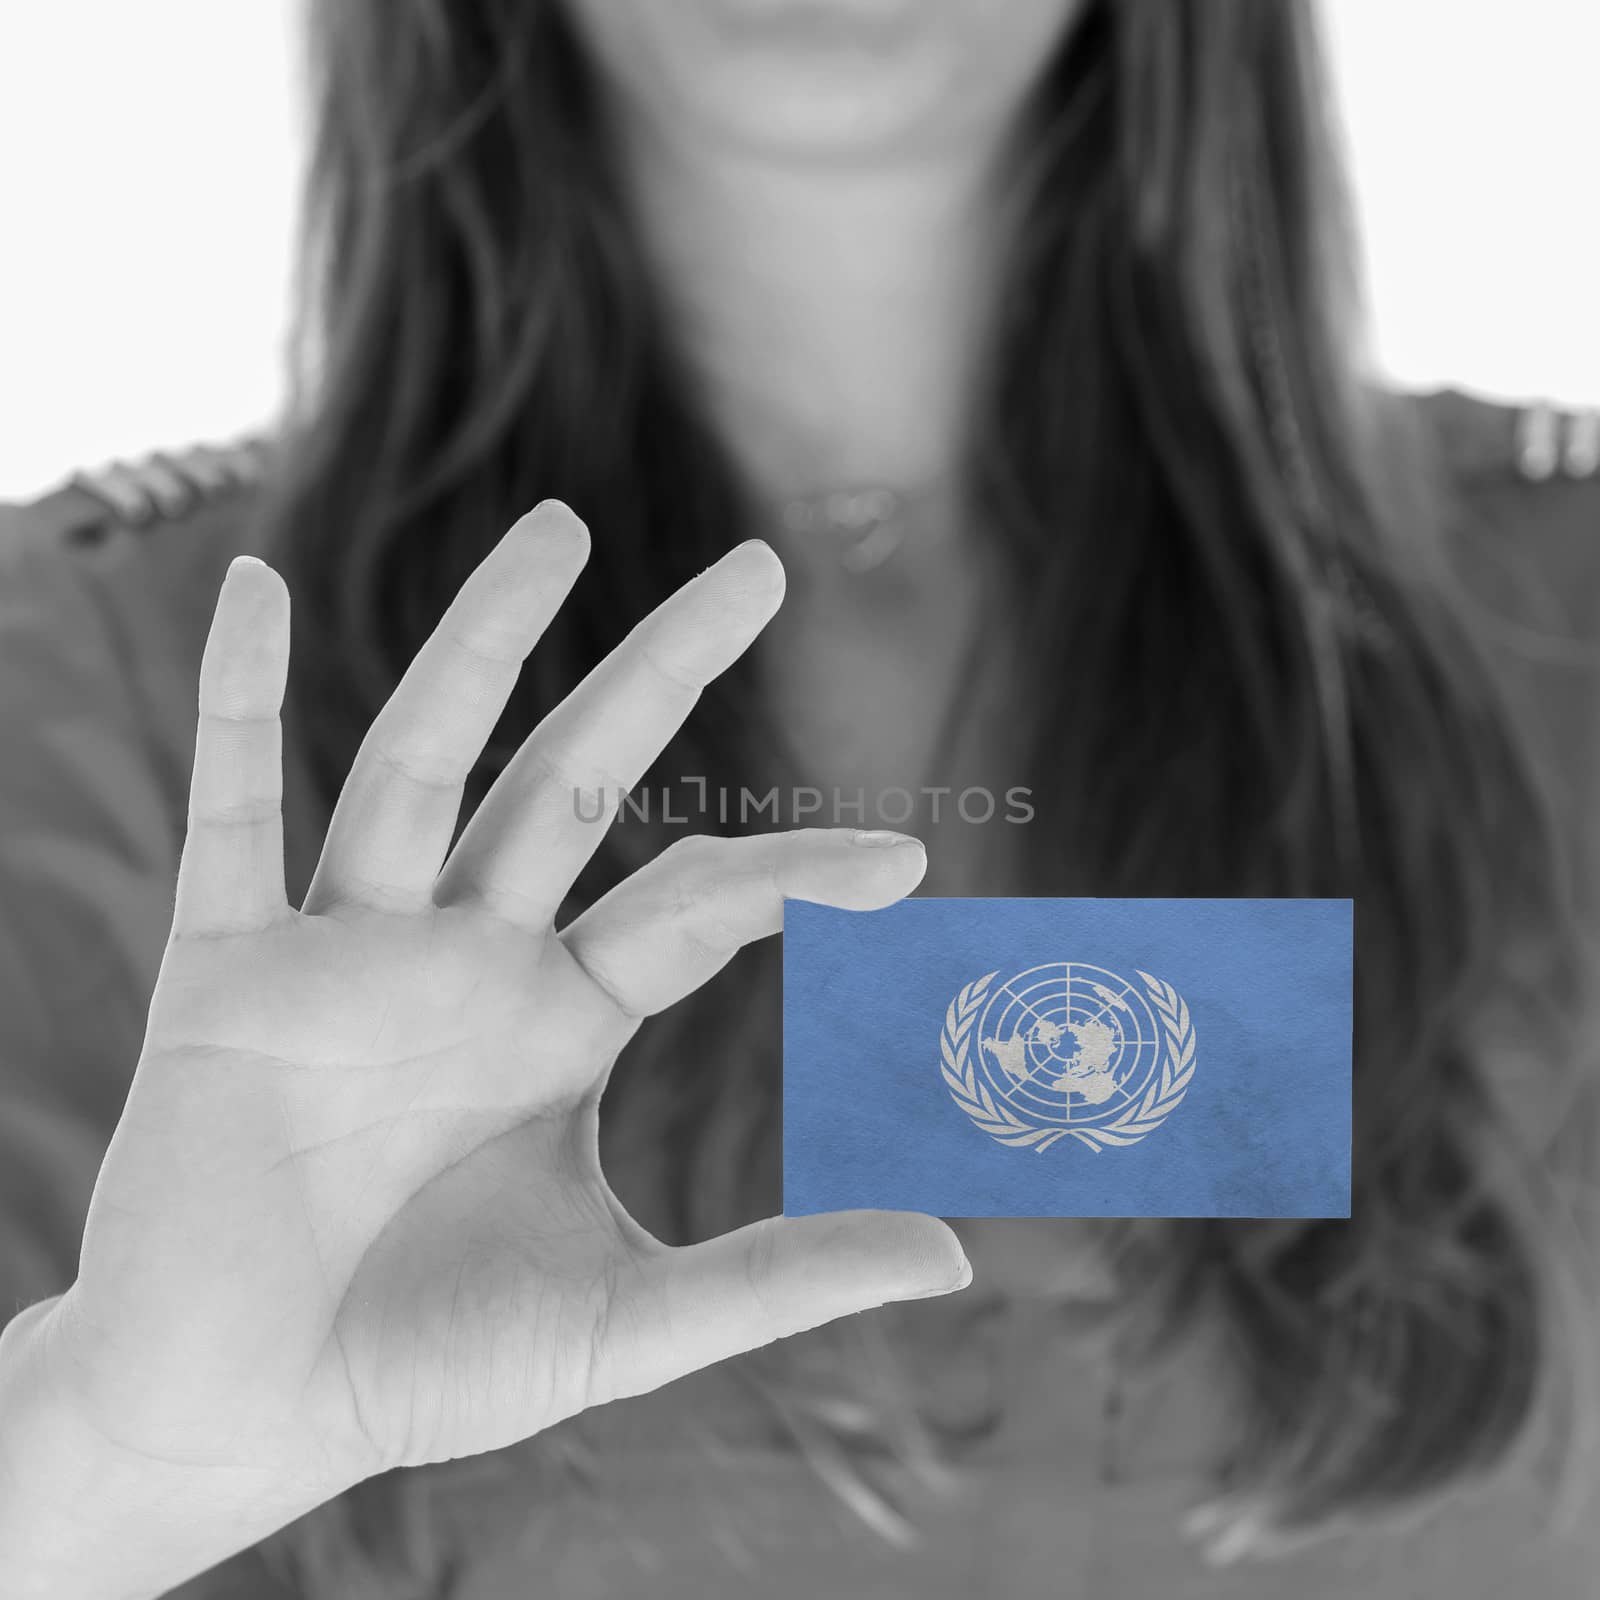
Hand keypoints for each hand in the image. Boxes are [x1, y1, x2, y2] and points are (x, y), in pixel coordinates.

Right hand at [23, 505, 965, 1584]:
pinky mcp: (225, 974)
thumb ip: (780, 1280)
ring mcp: (347, 954)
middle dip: (663, 671)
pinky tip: (252, 588)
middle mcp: (467, 960)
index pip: (698, 905)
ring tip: (563, 528)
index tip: (912, 866)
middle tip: (763, 565)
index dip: (799, 875)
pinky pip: (227, 813)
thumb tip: (958, 1257)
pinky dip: (235, 702)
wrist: (241, 1418)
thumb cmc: (424, 1367)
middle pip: (575, 779)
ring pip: (422, 762)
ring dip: (486, 644)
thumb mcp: (624, 1320)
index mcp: (560, 1022)